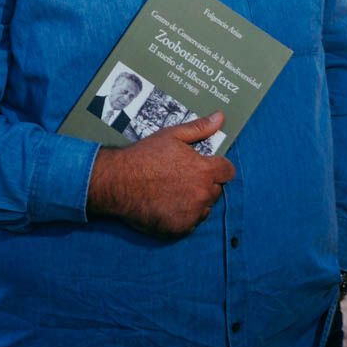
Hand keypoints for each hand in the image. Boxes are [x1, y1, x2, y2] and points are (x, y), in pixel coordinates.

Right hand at [86, 111, 235, 237]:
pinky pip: (190, 223)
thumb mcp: (172, 135)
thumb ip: (199, 128)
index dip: (218, 167)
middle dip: (205, 184)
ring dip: (195, 202)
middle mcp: (202, 193)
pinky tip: (167, 207)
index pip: (228, 172)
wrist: (118, 182)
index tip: (206, 167)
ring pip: (204, 208)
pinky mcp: (180, 229)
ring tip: (174, 193)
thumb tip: (220, 117)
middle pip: (216, 191)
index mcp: (204, 170)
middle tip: (183, 179)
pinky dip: (183, 217)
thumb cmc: (144, 155)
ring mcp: (192, 213)